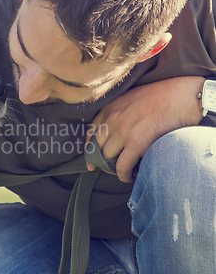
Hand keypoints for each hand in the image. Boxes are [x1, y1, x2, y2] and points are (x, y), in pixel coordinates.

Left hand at [86, 76, 204, 182]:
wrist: (183, 96)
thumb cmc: (164, 96)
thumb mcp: (133, 98)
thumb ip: (121, 112)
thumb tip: (116, 133)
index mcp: (110, 106)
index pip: (91, 131)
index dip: (89, 148)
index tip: (90, 160)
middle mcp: (112, 118)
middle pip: (97, 147)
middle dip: (101, 161)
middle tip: (110, 169)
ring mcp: (123, 130)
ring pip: (107, 158)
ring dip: (113, 169)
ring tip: (123, 172)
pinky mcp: (136, 142)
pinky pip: (122, 166)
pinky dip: (123, 175)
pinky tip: (129, 177)